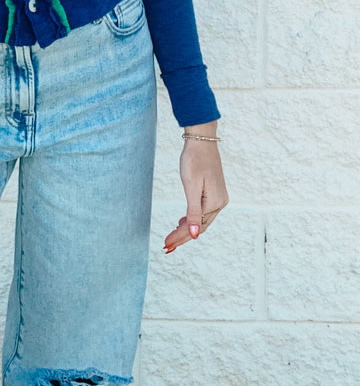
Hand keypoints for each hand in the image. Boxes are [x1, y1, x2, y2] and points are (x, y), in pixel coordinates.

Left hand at [163, 122, 228, 253]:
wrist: (201, 139)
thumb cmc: (194, 160)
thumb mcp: (191, 186)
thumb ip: (193, 212)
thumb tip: (195, 236)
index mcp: (215, 203)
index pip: (196, 227)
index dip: (181, 237)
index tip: (166, 244)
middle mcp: (220, 203)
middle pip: (200, 226)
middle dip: (183, 237)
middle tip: (166, 246)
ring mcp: (219, 198)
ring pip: (202, 220)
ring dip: (187, 229)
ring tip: (172, 238)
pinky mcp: (214, 192)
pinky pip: (203, 211)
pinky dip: (191, 218)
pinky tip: (181, 221)